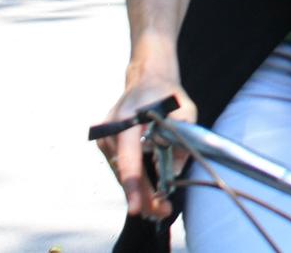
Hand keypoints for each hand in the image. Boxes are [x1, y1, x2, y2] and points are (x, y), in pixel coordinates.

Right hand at [95, 75, 193, 219]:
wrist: (146, 79)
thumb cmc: (166, 94)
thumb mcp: (185, 110)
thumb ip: (181, 137)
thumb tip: (174, 172)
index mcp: (127, 120)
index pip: (129, 159)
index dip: (134, 186)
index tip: (137, 207)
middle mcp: (110, 131)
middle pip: (125, 172)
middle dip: (142, 196)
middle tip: (161, 212)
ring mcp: (105, 138)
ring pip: (122, 173)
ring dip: (139, 191)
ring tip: (159, 207)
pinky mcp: (106, 144)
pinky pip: (121, 167)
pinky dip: (134, 181)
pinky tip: (148, 193)